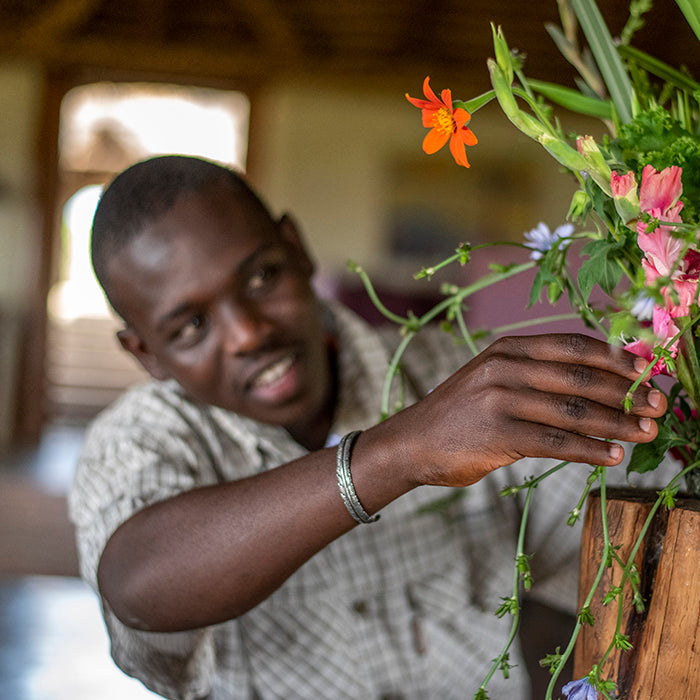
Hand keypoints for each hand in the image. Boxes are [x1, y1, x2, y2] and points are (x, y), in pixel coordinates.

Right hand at [384, 333, 666, 487]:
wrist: (413, 441)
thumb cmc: (461, 412)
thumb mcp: (492, 377)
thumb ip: (537, 373)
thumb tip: (600, 380)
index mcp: (507, 347)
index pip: (572, 345)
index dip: (616, 357)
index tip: (648, 370)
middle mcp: (504, 367)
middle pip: (579, 377)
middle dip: (625, 392)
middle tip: (659, 405)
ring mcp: (499, 400)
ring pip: (573, 411)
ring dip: (617, 423)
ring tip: (646, 433)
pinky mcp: (497, 435)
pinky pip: (556, 442)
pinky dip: (589, 450)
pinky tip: (611, 457)